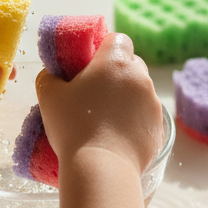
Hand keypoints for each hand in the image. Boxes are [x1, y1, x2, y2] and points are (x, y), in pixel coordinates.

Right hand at [36, 33, 161, 174]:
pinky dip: (133, 121)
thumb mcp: (49, 96)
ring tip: (103, 120)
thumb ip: (49, 77)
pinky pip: (145, 117)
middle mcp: (140, 78)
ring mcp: (153, 104)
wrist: (101, 169)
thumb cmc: (73, 127)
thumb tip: (53, 75)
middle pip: (131, 65)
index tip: (90, 66)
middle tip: (94, 93)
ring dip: (125, 99)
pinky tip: (115, 137)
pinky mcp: (158, 129)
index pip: (118, 39)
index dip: (104, 49)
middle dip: (116, 74)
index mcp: (115, 62)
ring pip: (139, 92)